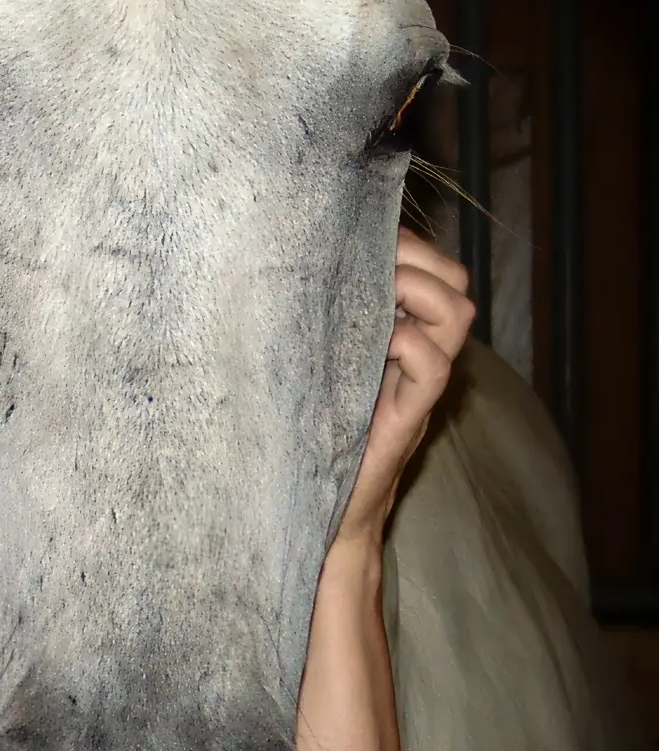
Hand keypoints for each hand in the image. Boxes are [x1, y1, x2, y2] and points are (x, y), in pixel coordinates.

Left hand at [335, 229, 473, 548]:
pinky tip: (374, 346)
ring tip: (377, 295)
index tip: (362, 239)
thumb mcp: (317, 364)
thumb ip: (326, 322)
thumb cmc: (307, 434)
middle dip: (418, 257)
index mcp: (403, 336)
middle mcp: (421, 356)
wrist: (321, 511)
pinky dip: (407, 344)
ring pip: (457, 314)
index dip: (410, 245)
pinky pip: (433, 366)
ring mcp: (420, 386)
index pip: (437, 271)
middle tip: (372, 264)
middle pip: (455, 283)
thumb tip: (294, 265)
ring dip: (418, 289)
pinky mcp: (409, 416)